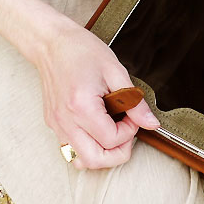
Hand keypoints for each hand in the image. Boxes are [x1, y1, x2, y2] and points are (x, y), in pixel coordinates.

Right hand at [32, 21, 160, 169]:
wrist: (51, 43)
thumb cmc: (81, 50)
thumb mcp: (115, 71)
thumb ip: (134, 102)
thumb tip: (151, 123)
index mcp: (81, 107)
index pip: (111, 140)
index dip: (130, 131)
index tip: (132, 115)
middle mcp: (66, 121)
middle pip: (96, 160)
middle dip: (118, 152)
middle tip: (126, 133)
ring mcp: (56, 125)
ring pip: (81, 161)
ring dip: (102, 154)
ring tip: (112, 133)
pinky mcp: (53, 124)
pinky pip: (71, 149)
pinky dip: (88, 147)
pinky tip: (97, 129)